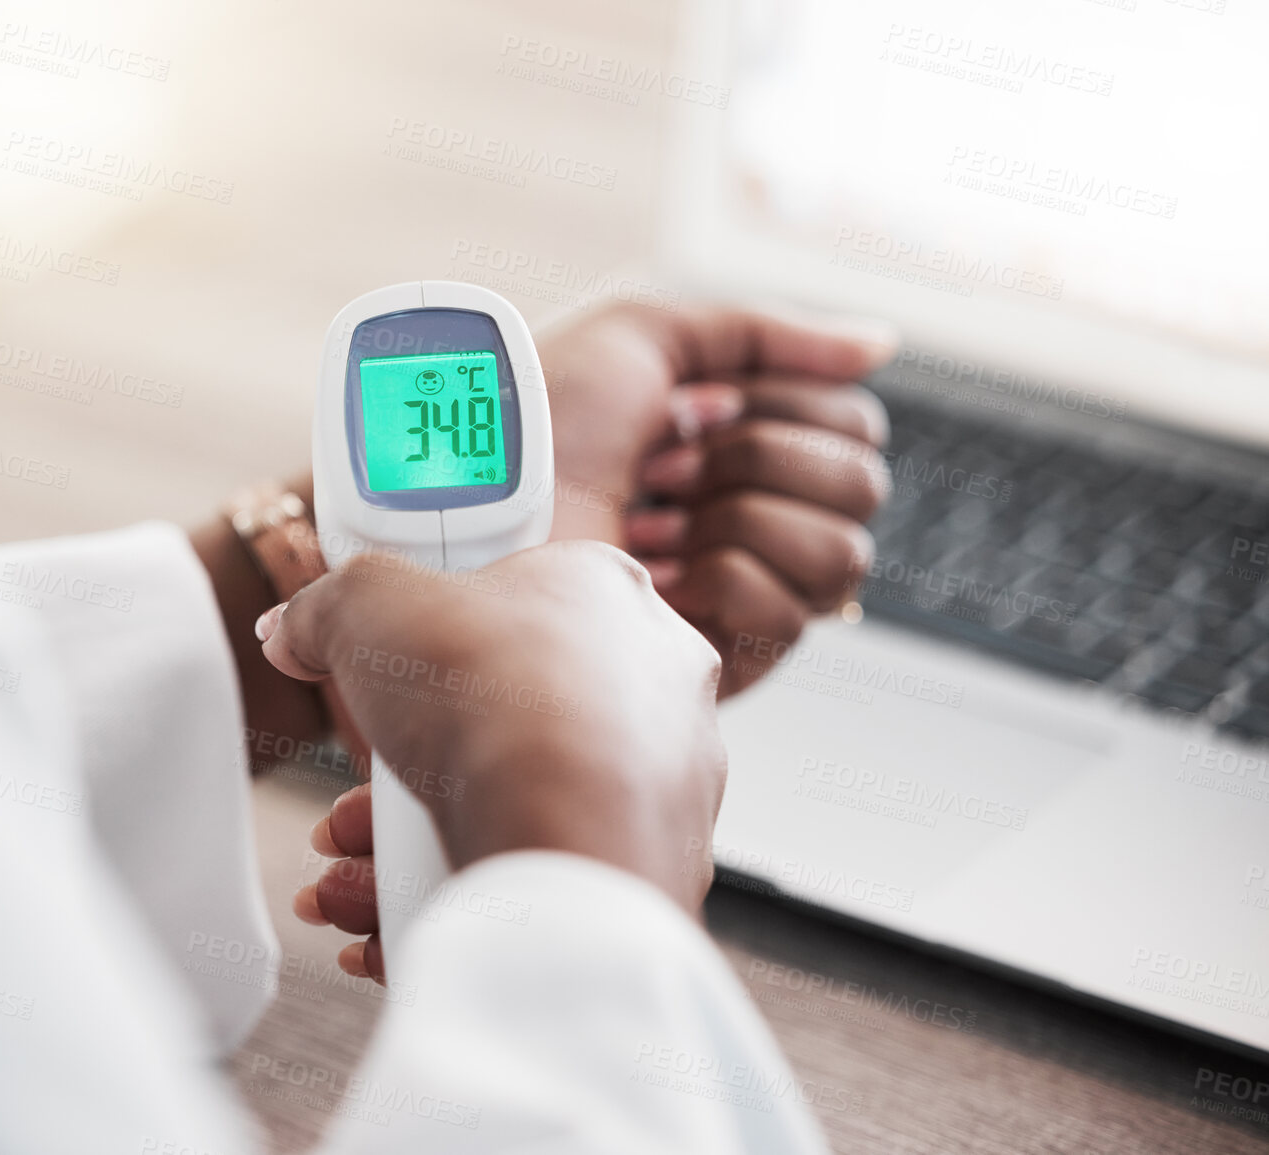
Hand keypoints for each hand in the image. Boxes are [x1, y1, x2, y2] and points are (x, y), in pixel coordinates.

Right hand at [258, 541, 725, 981]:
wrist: (566, 845)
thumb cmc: (493, 701)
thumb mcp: (367, 604)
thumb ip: (326, 606)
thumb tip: (297, 629)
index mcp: (607, 593)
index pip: (511, 594)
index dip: (428, 635)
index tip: (379, 669)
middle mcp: (654, 682)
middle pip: (497, 719)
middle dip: (402, 771)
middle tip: (348, 806)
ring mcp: (665, 781)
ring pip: (515, 806)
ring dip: (412, 844)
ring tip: (346, 879)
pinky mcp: (653, 868)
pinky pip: (540, 875)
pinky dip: (462, 896)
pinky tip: (388, 923)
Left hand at [538, 304, 896, 695]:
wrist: (481, 502)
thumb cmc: (543, 420)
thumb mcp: (649, 339)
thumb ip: (770, 334)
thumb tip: (879, 345)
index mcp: (751, 447)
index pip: (857, 427)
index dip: (780, 407)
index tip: (692, 407)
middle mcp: (760, 518)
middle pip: (862, 486)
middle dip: (756, 460)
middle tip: (664, 466)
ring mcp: (747, 591)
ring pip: (840, 553)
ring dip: (735, 520)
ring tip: (651, 525)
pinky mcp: (723, 658)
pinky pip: (789, 617)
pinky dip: (718, 582)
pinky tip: (654, 580)